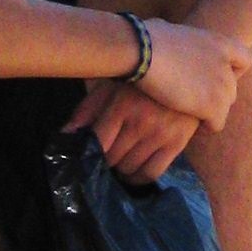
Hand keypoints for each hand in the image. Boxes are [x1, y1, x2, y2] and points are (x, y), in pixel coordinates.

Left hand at [67, 82, 199, 182]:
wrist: (185, 73)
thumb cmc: (140, 81)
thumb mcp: (110, 86)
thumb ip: (87, 109)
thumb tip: (66, 134)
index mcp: (121, 104)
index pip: (98, 142)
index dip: (89, 153)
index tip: (87, 154)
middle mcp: (142, 122)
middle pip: (112, 158)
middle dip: (105, 161)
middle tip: (105, 157)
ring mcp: (161, 134)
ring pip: (130, 168)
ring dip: (120, 170)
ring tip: (119, 162)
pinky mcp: (177, 143)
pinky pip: (152, 173)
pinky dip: (138, 178)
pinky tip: (133, 172)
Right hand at [139, 18, 248, 131]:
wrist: (141, 51)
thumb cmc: (144, 37)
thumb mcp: (168, 28)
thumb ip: (178, 38)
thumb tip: (164, 33)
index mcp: (219, 43)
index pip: (245, 60)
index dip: (234, 72)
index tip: (215, 77)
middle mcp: (226, 65)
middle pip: (231, 90)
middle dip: (215, 96)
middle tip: (194, 100)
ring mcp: (222, 86)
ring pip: (224, 109)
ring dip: (209, 113)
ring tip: (191, 114)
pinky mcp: (212, 106)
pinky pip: (217, 124)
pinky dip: (206, 127)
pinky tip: (192, 124)